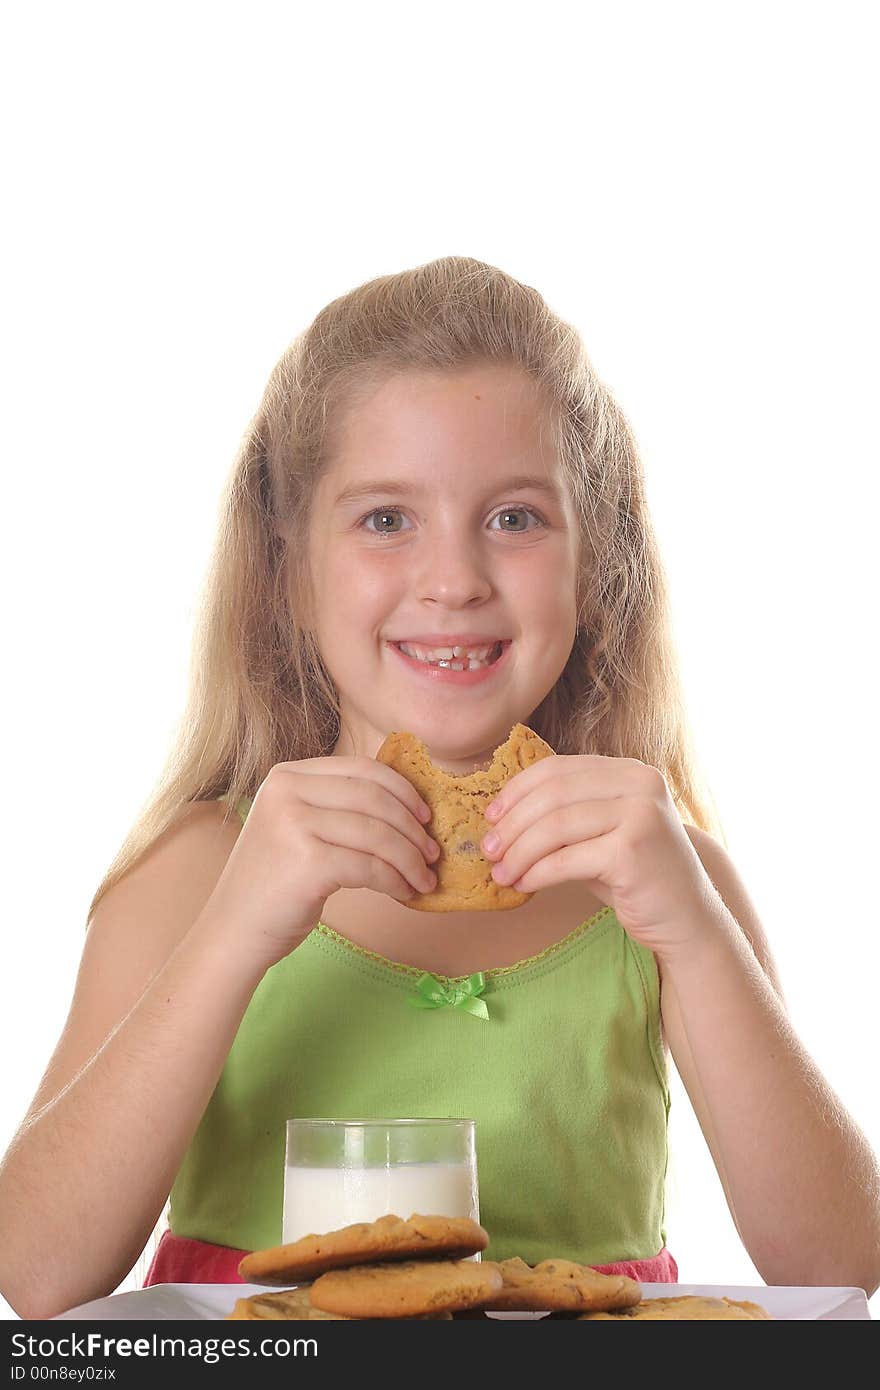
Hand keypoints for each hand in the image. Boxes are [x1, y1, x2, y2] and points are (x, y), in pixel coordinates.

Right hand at [202, 758, 439, 968]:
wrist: (234, 931)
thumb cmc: (275, 884)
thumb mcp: (298, 828)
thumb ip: (337, 808)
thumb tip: (409, 807)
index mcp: (287, 776)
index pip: (361, 769)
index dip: (402, 791)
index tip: (425, 816)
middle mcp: (286, 792)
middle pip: (374, 798)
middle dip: (412, 827)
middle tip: (433, 853)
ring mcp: (293, 824)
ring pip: (377, 833)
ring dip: (411, 859)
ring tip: (424, 878)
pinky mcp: (307, 862)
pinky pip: (371, 866)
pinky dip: (396, 881)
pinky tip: (404, 893)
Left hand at [480, 754, 717, 956]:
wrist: (687, 920)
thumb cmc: (637, 877)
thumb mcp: (601, 834)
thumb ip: (566, 816)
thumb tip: (502, 816)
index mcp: (629, 772)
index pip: (557, 769)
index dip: (517, 791)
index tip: (490, 817)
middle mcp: (640, 785)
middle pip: (553, 795)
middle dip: (512, 824)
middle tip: (488, 850)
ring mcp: (640, 815)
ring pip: (555, 826)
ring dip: (519, 852)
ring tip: (501, 873)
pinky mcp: (633, 851)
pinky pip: (566, 860)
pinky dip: (537, 873)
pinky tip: (524, 885)